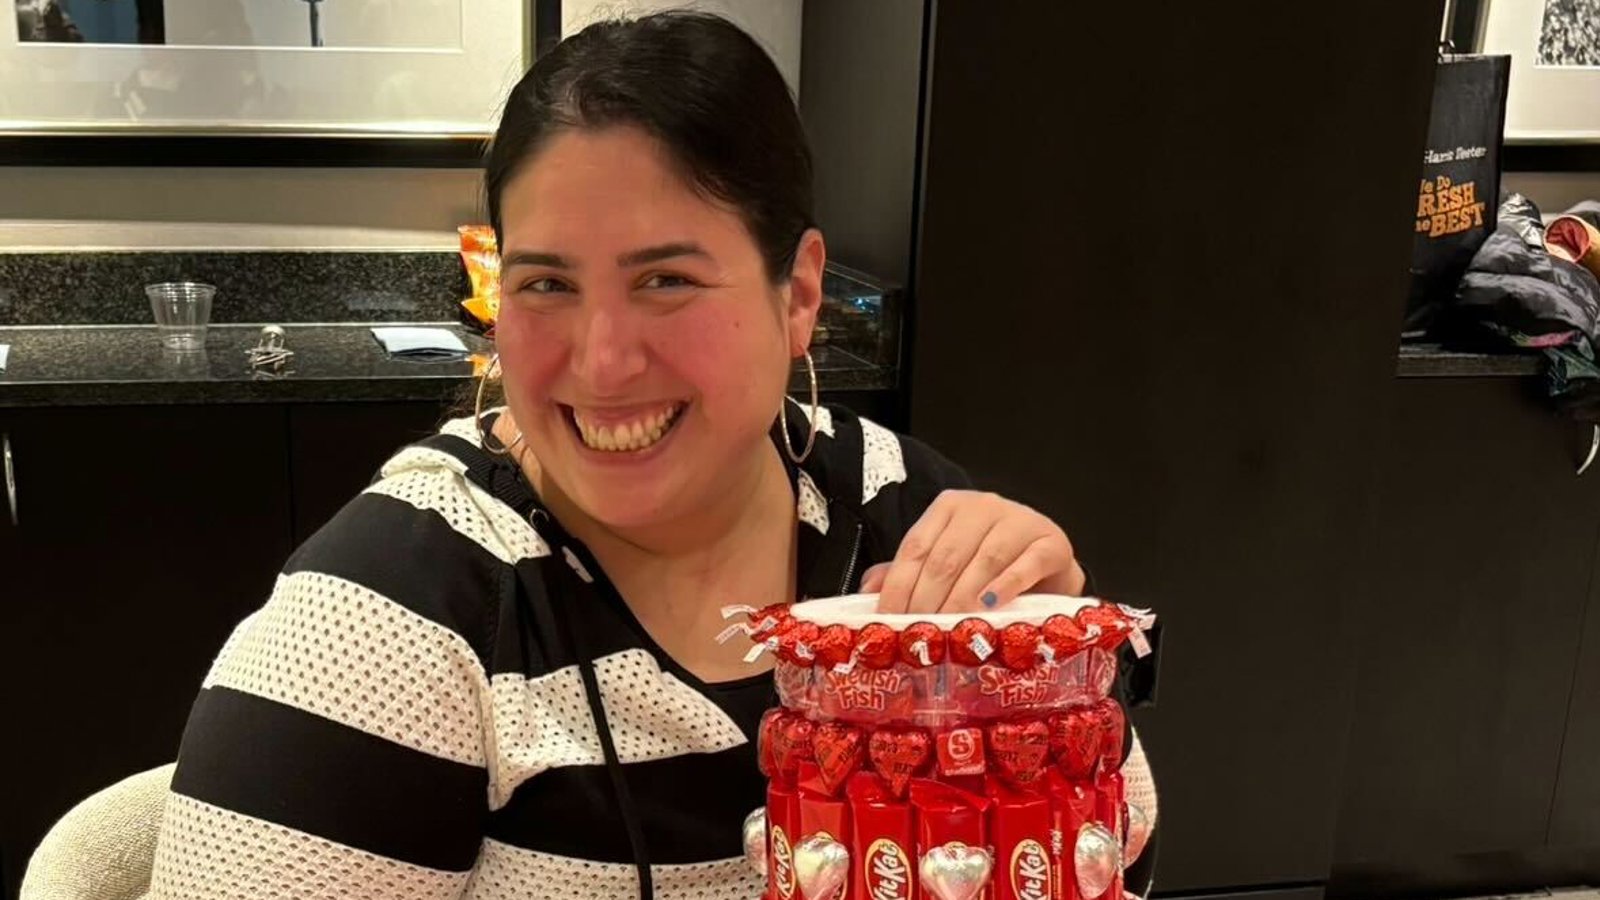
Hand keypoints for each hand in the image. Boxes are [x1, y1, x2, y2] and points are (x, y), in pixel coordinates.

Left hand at [862, 490, 1084, 614]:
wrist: (1048, 560)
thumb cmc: (991, 565)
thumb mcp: (947, 563)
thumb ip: (908, 573)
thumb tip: (867, 592)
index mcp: (949, 508)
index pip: (916, 546)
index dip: (898, 586)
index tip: (887, 620)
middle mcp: (982, 506)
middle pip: (945, 557)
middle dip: (927, 601)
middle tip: (919, 635)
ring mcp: (1018, 521)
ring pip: (982, 562)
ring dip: (962, 600)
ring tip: (949, 631)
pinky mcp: (1050, 542)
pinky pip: (1026, 565)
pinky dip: (1006, 587)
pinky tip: (990, 607)